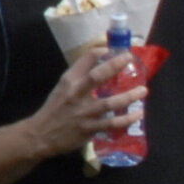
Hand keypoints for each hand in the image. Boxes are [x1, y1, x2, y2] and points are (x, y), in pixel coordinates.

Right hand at [24, 40, 145, 159]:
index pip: (84, 60)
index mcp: (68, 82)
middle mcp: (75, 94)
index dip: (100, 52)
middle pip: (96, 77)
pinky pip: (111, 123)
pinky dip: (126, 119)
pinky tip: (138, 114)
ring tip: (143, 90)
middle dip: (114, 65)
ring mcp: (83, 112)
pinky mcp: (88, 128)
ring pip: (109, 103)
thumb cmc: (54, 110)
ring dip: (128, 96)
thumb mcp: (62, 89)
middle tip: (129, 58)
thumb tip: (102, 68)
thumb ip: (80, 79)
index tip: (112, 49)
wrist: (40, 135)